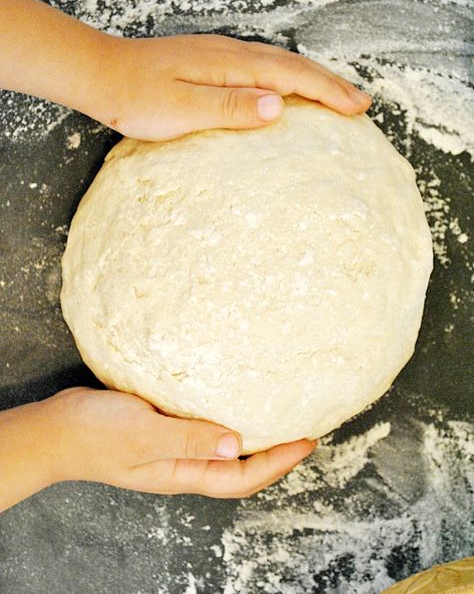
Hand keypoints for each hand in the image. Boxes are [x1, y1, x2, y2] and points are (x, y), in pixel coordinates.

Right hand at [45, 387, 316, 497]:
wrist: (55, 429)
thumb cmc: (94, 435)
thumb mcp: (144, 434)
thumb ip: (188, 439)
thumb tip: (237, 444)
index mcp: (182, 474)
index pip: (242, 476)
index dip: (279, 462)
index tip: (308, 440)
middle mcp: (183, 465)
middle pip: (240, 468)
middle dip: (276, 453)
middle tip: (304, 428)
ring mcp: (173, 448)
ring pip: (225, 448)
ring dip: (254, 436)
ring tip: (279, 415)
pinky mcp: (163, 428)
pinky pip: (204, 428)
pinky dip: (225, 418)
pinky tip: (231, 399)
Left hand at [96, 33, 370, 139]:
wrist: (100, 75)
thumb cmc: (134, 97)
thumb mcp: (180, 108)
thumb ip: (229, 107)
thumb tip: (278, 106)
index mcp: (229, 65)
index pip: (290, 76)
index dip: (326, 92)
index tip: (356, 108)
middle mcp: (230, 54)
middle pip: (292, 65)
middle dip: (329, 83)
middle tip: (360, 103)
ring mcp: (220, 56)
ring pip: (278, 65)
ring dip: (311, 80)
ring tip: (335, 96)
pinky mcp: (210, 64)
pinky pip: (261, 68)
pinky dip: (286, 79)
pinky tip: (286, 91)